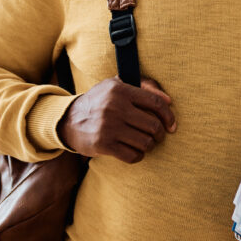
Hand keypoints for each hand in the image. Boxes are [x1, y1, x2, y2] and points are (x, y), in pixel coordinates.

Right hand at [57, 76, 175, 162]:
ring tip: (145, 142)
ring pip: (145, 142)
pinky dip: (138, 156)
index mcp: (120, 90)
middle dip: (160, 134)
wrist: (68, 120)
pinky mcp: (102, 144)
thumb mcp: (117, 85)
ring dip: (149, 145)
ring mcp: (108, 127)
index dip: (169, 115)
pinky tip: (135, 151)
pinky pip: (132, 155)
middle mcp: (114, 107)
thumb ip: (144, 86)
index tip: (172, 125)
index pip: (155, 103)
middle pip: (153, 125)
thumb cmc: (100, 101)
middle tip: (157, 136)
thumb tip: (168, 100)